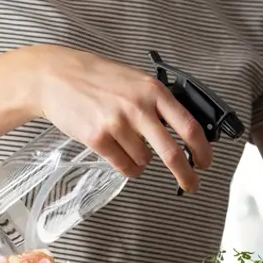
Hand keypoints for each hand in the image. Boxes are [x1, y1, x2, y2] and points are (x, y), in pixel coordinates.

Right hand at [23, 45, 212, 193]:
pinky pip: (124, 167)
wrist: (57, 77)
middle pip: (172, 152)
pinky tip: (120, 153)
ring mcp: (117, 124)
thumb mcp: (135, 80)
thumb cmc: (97, 78)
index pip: (188, 125)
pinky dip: (128, 167)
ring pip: (144, 161)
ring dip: (142, 161)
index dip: (202, 149)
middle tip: (192, 184)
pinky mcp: (98, 139)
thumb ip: (157, 102)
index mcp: (153, 91)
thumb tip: (182, 130)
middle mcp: (138, 108)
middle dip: (186, 174)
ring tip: (127, 143)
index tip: (206, 162)